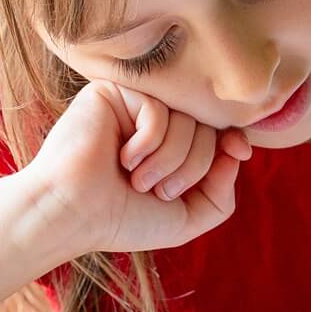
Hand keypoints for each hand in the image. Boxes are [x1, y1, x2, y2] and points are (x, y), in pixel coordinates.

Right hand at [22, 81, 251, 259]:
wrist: (72, 215)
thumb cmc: (121, 220)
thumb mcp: (185, 218)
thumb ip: (221, 194)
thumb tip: (238, 151)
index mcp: (170, 144)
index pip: (217, 131)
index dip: (233, 140)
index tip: (238, 152)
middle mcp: (154, 120)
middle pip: (207, 129)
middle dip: (192, 167)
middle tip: (157, 191)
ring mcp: (134, 104)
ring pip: (187, 121)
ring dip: (168, 161)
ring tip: (136, 179)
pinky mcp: (114, 92)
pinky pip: (158, 110)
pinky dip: (147, 143)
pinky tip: (121, 157)